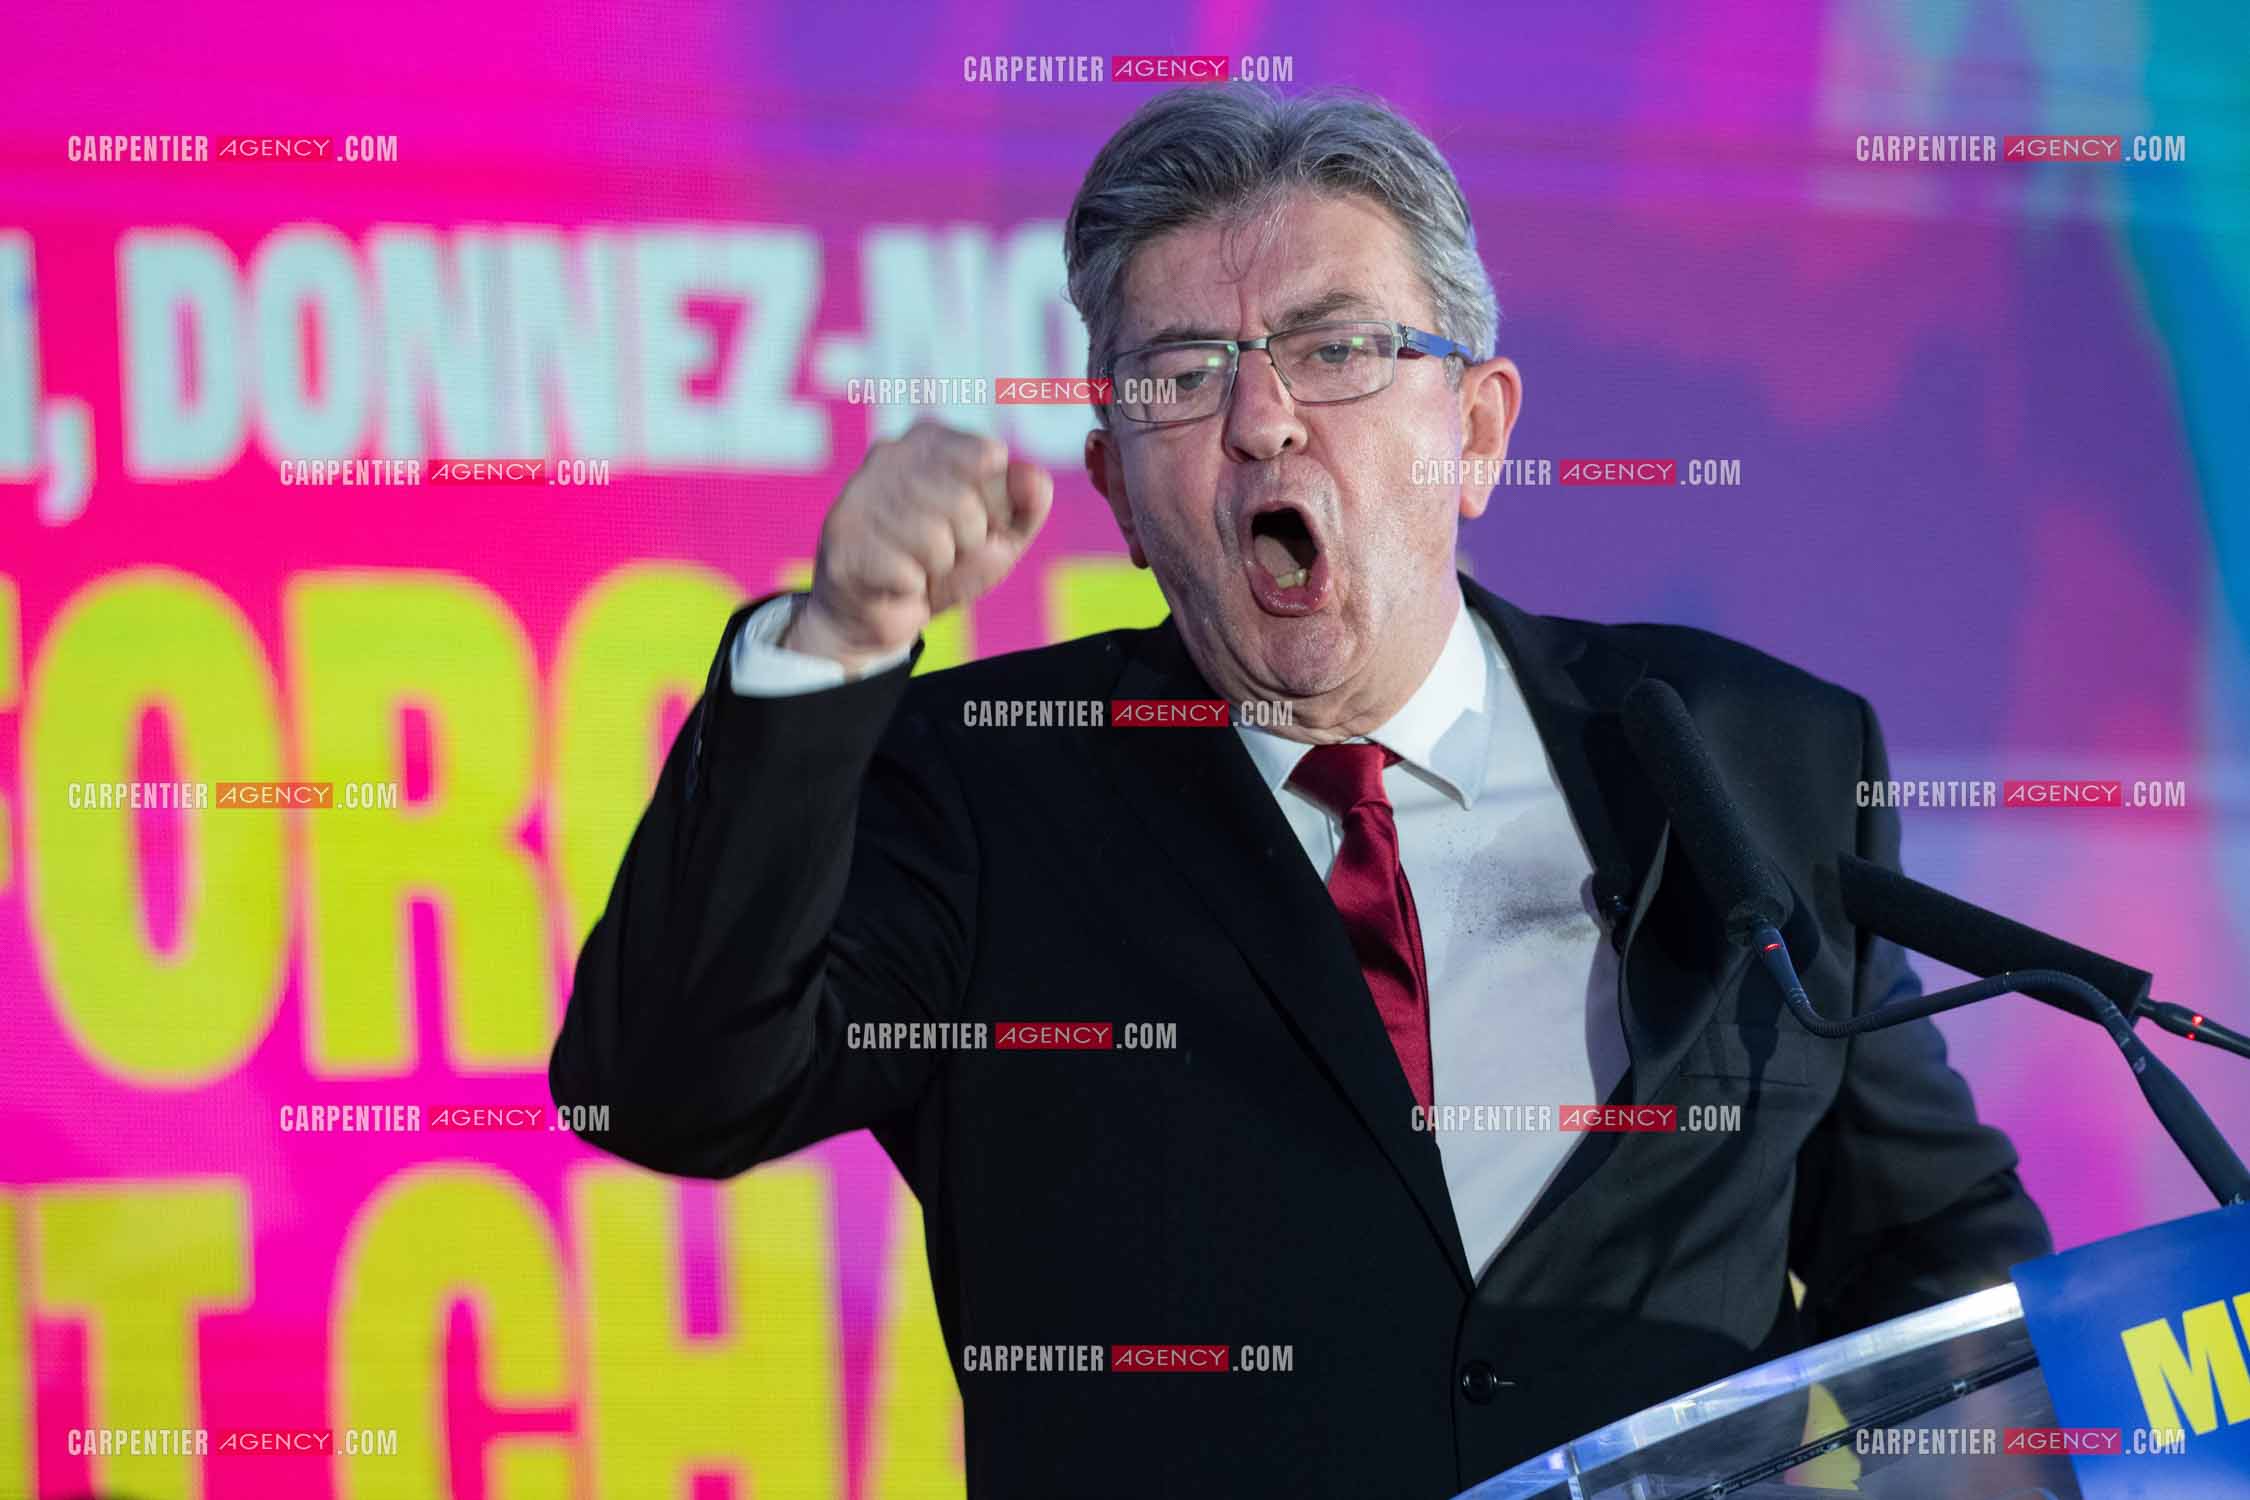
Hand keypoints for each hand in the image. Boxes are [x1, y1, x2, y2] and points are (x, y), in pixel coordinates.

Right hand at [786, 420, 1053, 669]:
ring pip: (936, 542)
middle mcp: (889, 454)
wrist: (877, 610)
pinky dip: (912, 589)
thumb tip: (1036, 479)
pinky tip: (895, 581)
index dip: (994, 505)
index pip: (990, 458)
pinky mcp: (844, 543)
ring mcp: (860, 497)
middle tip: (943, 551)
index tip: (974, 520)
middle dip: (967, 542)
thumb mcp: (999, 533)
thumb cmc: (943, 561)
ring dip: (938, 568)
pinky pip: (909, 575)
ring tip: (919, 565)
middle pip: (965, 504)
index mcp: (930, 439)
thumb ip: (1026, 504)